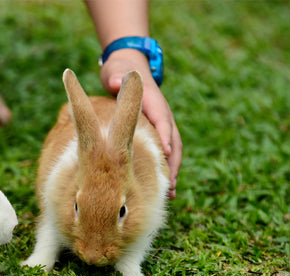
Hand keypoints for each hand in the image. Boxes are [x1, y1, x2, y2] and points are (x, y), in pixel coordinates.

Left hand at [100, 49, 181, 198]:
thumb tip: (115, 81)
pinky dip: (166, 169)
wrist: (128, 68)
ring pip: (173, 150)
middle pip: (173, 140)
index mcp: (154, 101)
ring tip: (170, 193)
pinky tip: (163, 188)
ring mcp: (162, 124)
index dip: (165, 136)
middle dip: (173, 163)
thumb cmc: (120, 71)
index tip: (167, 153)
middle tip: (171, 185)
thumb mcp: (115, 71)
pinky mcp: (158, 131)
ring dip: (172, 170)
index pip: (162, 120)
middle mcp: (162, 114)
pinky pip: (165, 152)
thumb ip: (116, 77)